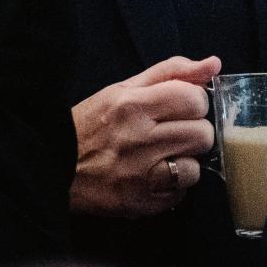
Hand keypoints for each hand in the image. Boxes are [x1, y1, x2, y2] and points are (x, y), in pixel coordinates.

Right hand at [70, 54, 221, 217]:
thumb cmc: (92, 124)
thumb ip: (172, 72)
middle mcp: (137, 139)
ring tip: (163, 156)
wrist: (53, 167)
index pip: (194, 99)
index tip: (181, 106)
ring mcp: (139, 176)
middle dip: (194, 131)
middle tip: (173, 132)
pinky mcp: (139, 203)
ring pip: (195, 168)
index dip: (195, 102)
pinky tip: (154, 176)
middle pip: (202, 134)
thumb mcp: (125, 88)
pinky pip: (180, 194)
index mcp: (133, 105)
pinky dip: (172, 186)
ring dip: (184, 162)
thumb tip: (214, 63)